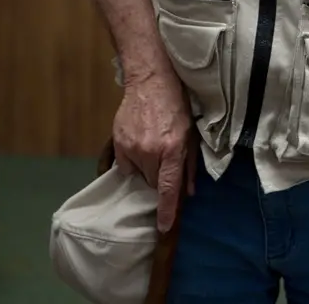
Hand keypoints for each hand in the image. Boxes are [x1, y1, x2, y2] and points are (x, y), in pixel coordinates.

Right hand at [112, 68, 195, 232]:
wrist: (150, 80)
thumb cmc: (175, 105)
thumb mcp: (190, 133)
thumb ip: (189, 166)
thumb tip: (188, 193)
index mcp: (172, 149)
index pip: (168, 188)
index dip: (166, 210)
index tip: (163, 227)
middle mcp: (151, 151)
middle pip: (152, 182)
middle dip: (158, 176)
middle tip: (163, 157)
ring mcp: (131, 146)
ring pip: (138, 174)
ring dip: (145, 168)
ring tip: (150, 146)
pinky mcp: (118, 141)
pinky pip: (124, 165)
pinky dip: (131, 160)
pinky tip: (138, 143)